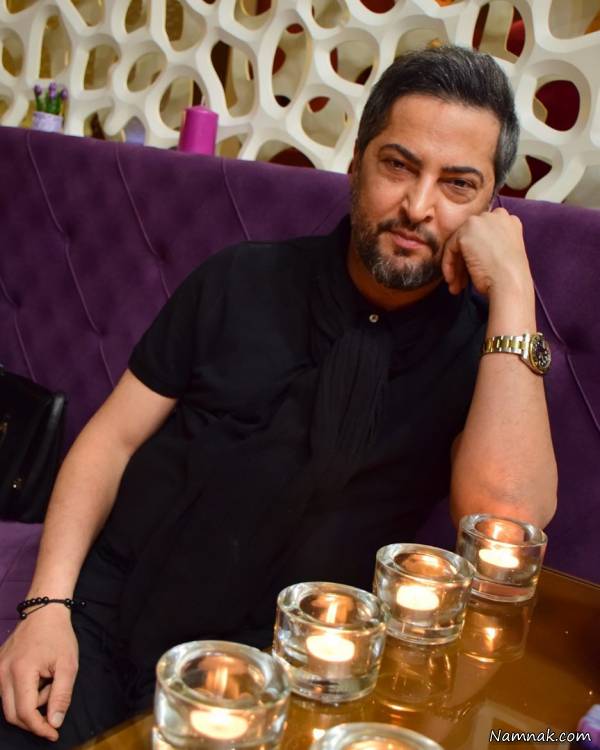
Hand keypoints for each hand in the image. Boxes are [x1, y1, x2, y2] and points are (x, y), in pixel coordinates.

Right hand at [0, 606, 78, 740]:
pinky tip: (37, 679)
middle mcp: (2, 672)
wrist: (45, 611)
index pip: (25, 713)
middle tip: (54, 705)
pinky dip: (22, 693)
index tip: (54, 733)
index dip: (40, 728)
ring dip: (30, 703)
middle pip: (12, 714)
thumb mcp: (68, 664)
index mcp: (20, 672)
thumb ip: (61, 695)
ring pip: (9, 704)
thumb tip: (54, 723)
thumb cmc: (59, 636)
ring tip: (48, 682)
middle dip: (34, 717)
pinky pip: (6, 692)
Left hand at [441, 207, 532, 297]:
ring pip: (459, 244)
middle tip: (462, 282)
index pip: (484, 234)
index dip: (477, 253)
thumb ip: (490, 245)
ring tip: (456, 286)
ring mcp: (480, 221)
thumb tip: (471, 253)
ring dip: (456, 267)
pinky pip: (450, 248)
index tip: (473, 272)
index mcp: (509, 221)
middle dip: (464, 262)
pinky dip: (449, 265)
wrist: (510, 282)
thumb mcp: (504, 254)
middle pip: (471, 238)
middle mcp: (496, 216)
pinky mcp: (466, 232)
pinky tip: (453, 281)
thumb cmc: (509, 277)